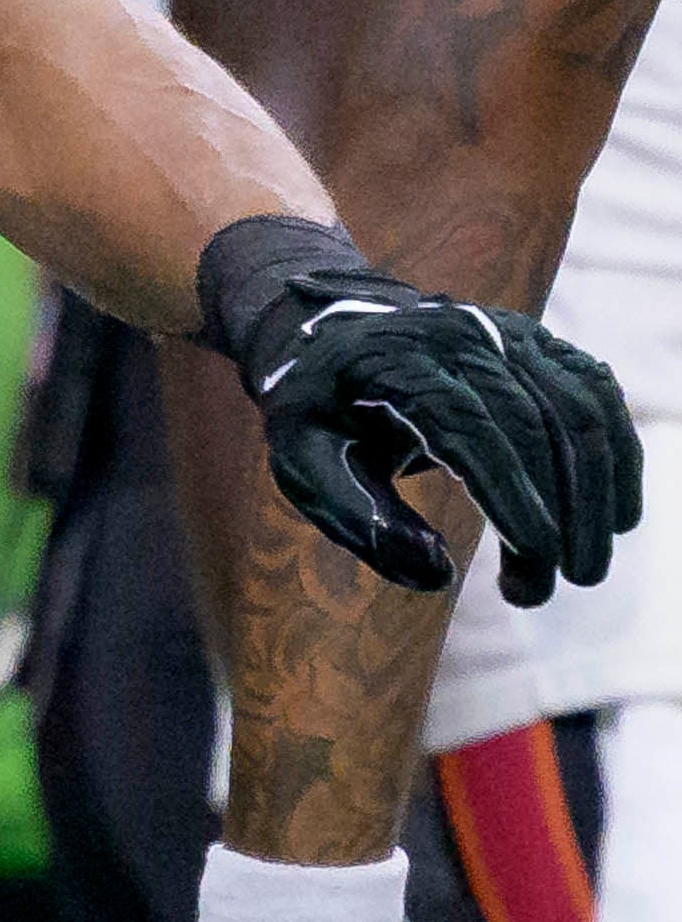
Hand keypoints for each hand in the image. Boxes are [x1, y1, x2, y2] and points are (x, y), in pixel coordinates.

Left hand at [202, 217, 638, 600]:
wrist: (329, 334)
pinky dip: (618, 455)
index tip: (535, 564)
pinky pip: (596, 394)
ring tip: (585, 569)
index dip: (511, 499)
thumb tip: (435, 574)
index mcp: (397, 363)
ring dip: (596, 495)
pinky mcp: (537, 342)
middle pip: (533, 424)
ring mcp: (505, 333)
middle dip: (556, 515)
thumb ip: (359, 516)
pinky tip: (617, 516)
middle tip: (548, 589)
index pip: (470, 431)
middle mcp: (459, 337)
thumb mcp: (304, 461)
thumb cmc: (319, 411)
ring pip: (579, 410)